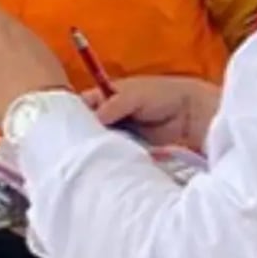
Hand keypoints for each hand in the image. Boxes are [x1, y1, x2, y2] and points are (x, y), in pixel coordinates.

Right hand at [85, 76, 220, 149]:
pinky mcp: (129, 149)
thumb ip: (112, 105)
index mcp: (106, 95)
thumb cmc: (162, 94)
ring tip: (88, 156)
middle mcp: (109, 114)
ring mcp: (119, 133)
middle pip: (87, 126)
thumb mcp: (133, 94)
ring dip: (95, 147)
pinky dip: (110, 157)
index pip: (82, 104)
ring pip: (99, 141)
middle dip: (82, 134)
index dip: (72, 114)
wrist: (192, 114)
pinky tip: (103, 162)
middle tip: (74, 146)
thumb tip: (92, 119)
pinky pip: (114, 153)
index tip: (64, 126)